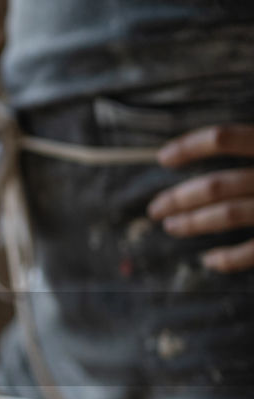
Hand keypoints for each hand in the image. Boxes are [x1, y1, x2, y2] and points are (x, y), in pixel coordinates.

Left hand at [150, 124, 253, 272]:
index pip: (224, 138)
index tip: (162, 158)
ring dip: (194, 223)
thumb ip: (249, 144)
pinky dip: (230, 258)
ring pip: (228, 215)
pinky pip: (253, 250)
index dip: (190, 147)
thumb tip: (214, 144)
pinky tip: (209, 261)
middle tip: (154, 208)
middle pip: (216, 185)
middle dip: (179, 198)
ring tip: (170, 226)